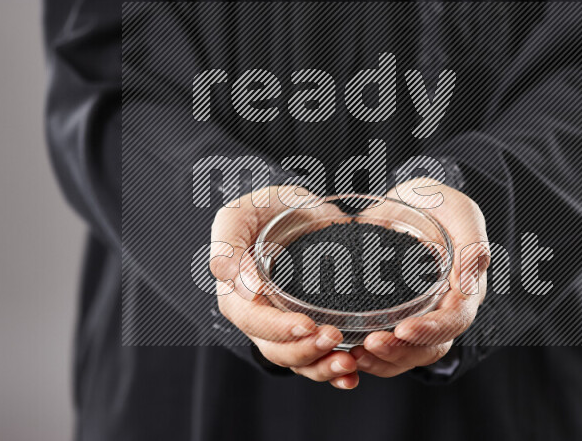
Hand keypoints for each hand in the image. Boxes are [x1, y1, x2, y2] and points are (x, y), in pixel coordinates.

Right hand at [210, 186, 358, 388]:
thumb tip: (240, 286)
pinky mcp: (312, 326)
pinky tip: (353, 374)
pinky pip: (319, 357)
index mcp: (237, 296)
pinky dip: (335, 371)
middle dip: (306, 351)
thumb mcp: (238, 214)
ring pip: (299, 361)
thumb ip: (228, 246)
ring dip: (322, 368)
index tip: (308, 324)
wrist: (299, 207)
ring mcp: (286, 325)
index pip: (254, 322)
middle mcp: (260, 317)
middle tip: (335, 339)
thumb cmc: (264, 208)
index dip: (279, 329)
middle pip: (277, 350)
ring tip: (348, 364)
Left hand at [351, 178, 489, 377]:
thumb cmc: (437, 201)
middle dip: (401, 352)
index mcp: (466, 290)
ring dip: (383, 360)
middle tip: (370, 344)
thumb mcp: (458, 210)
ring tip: (354, 354)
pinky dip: (368, 352)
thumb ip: (471, 241)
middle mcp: (444, 309)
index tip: (403, 329)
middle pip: (431, 347)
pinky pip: (385, 345)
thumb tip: (471, 279)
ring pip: (407, 354)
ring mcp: (419, 315)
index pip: (455, 321)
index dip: (431, 330)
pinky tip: (347, 349)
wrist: (407, 200)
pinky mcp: (393, 315)